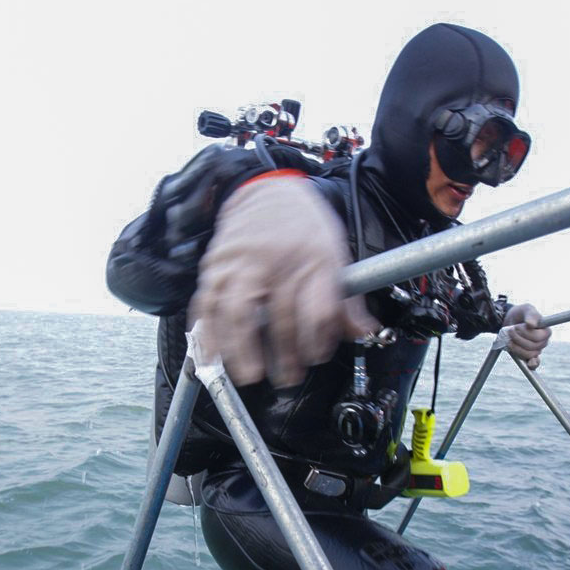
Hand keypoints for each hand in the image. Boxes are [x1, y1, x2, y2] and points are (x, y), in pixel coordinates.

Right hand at [190, 176, 378, 385]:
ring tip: (248, 374)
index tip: (316, 357)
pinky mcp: (215, 265)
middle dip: (283, 352)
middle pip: (276, 312)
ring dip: (240, 347)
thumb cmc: (304, 227)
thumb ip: (346, 299)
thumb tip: (364, 332)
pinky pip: (206, 302)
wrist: (268, 191)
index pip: (316, 307)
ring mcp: (240, 261)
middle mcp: (274, 259)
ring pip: (235, 309)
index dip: (317, 339)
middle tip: (288, 378)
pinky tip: (212, 354)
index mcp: (310, 256)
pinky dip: (206, 331)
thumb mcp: (336, 255)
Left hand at [503, 303, 551, 369]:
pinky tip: (529, 363)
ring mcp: (536, 350)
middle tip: (510, 330)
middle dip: (518, 339)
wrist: (511, 320)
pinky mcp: (528, 356)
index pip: (539, 337)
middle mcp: (543, 342)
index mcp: (546, 331)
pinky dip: (532, 364)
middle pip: (533, 346)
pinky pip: (534, 364)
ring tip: (509, 338)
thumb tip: (532, 324)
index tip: (516, 327)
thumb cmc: (521, 313)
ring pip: (529, 354)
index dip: (527, 334)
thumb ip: (530, 315)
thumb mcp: (526, 309)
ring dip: (516, 347)